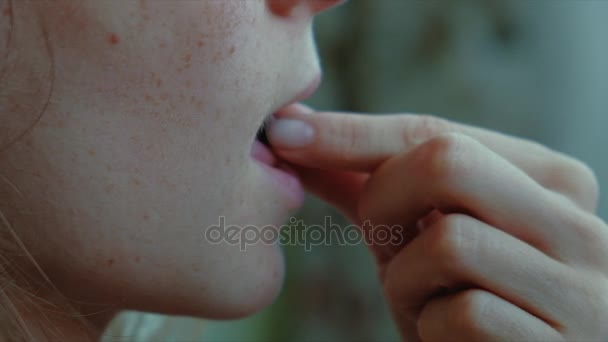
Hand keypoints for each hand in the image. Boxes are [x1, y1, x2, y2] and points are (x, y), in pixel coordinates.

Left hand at [268, 104, 607, 340]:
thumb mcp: (424, 237)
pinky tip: (446, 339)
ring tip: (424, 302)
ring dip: (405, 280)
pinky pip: (460, 315)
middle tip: (384, 243)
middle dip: (384, 202)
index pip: (438, 133)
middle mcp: (581, 226)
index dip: (353, 133)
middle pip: (446, 163)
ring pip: (449, 241)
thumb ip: (376, 187)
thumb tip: (298, 135)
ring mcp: (582, 291)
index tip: (286, 130)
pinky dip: (429, 327)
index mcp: (552, 183)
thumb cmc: (468, 300)